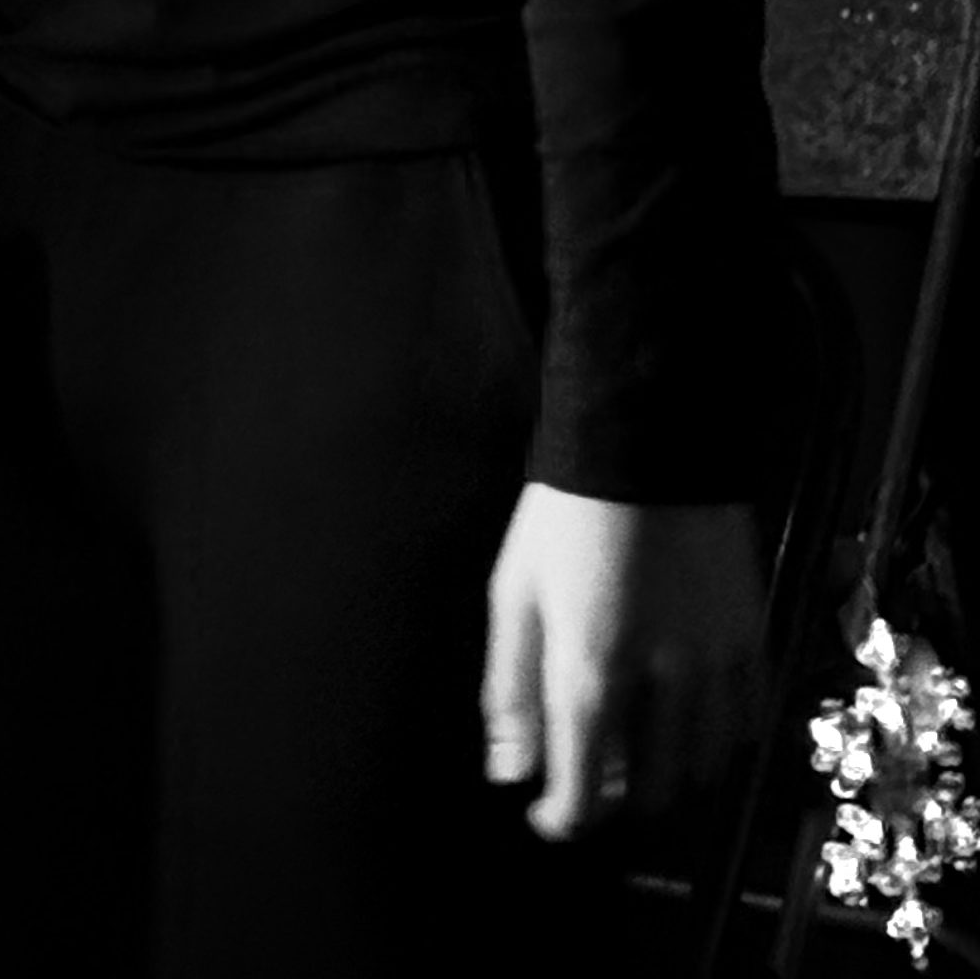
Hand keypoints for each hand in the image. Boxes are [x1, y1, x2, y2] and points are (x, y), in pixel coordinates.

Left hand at [481, 484, 765, 835]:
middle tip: (589, 770)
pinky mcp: (750, 640)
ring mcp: (715, 665)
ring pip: (702, 768)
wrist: (645, 440)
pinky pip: (746, 724)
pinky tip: (688, 718)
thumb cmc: (567, 513)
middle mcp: (661, 683)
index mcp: (591, 671)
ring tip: (635, 746)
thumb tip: (509, 768)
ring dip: (666, 774)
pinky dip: (718, 740)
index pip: (583, 791)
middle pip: (647, 790)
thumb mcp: (515, 593)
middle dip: (613, 795)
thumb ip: (510, 688)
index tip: (549, 815)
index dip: (562, 819)